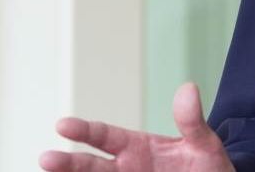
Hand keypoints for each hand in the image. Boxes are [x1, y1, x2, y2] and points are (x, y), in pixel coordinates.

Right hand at [39, 83, 234, 171]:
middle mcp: (125, 168)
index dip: (84, 130)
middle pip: (89, 165)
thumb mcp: (204, 144)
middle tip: (46, 159)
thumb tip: (188, 89)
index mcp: (137, 147)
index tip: (63, 124)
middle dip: (67, 162)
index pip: (105, 135)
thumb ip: (192, 122)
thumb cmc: (208, 168)